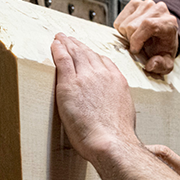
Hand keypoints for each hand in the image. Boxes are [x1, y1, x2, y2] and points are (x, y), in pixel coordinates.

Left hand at [51, 33, 138, 162]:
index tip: (87, 52)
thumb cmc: (116, 136)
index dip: (93, 55)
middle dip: (78, 45)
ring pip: (75, 53)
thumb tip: (113, 108)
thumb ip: (116, 103)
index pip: (103, 61)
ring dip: (67, 43)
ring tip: (60, 38)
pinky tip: (54, 45)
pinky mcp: (69, 84)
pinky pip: (62, 60)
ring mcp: (86, 77)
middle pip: (88, 54)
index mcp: (116, 81)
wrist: (110, 141)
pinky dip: (58, 50)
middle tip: (70, 39)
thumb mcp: (124, 112)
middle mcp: (102, 75)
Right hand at [114, 0, 179, 74]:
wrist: (163, 35)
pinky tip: (132, 32)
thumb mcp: (167, 62)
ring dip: (127, 35)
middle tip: (139, 46)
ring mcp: (146, 5)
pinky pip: (119, 19)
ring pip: (124, 23)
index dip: (137, 38)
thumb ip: (161, 65)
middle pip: (132, 26)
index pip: (148, 25)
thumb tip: (150, 65)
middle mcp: (158, 9)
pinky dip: (122, 29)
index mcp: (168, 23)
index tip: (135, 50)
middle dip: (131, 40)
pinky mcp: (135, 3)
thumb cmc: (163, 48)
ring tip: (137, 38)